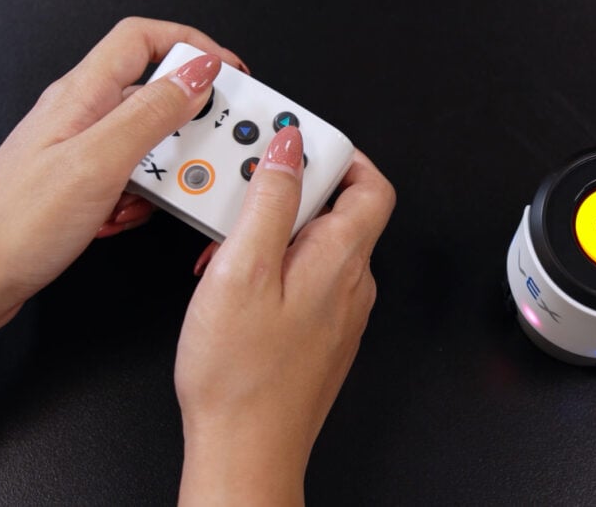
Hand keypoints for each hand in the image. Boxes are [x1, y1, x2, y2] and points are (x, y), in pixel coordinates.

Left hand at [0, 17, 247, 378]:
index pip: (143, 39)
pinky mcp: (84, 185)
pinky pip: (135, 177)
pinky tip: (128, 215)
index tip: (229, 71)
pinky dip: (145, 196)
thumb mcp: (99, 161)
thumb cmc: (15, 223)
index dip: (191, 45)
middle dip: (188, 121)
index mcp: (83, 94)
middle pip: (154, 92)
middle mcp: (82, 114)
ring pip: (148, 141)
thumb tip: (198, 74)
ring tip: (160, 193)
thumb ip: (153, 113)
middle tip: (206, 147)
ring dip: (166, 168)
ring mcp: (83, 150)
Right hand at [174, 127, 395, 504]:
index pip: (371, 184)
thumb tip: (289, 147)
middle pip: (338, 209)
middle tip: (241, 193)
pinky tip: (232, 282)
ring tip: (224, 245)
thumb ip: (271, 201)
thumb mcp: (243, 270)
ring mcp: (339, 310)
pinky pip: (305, 277)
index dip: (340, 155)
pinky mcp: (320, 331)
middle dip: (287, 192)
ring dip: (271, 231)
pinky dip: (271, 264)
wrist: (246, 450)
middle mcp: (351, 283)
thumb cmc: (241, 375)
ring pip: (315, 243)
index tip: (296, 143)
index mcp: (342, 258)